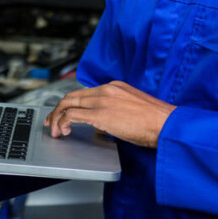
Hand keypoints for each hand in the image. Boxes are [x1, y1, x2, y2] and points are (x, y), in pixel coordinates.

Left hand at [43, 81, 176, 147]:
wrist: (166, 124)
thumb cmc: (156, 121)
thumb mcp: (132, 110)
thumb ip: (114, 113)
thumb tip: (100, 126)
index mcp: (114, 87)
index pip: (85, 92)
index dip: (70, 103)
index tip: (63, 113)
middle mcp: (106, 90)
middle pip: (72, 96)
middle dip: (57, 109)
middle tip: (51, 121)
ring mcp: (102, 101)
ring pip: (68, 104)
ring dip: (57, 117)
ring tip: (55, 129)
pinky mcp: (100, 114)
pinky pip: (72, 115)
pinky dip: (63, 123)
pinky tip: (64, 131)